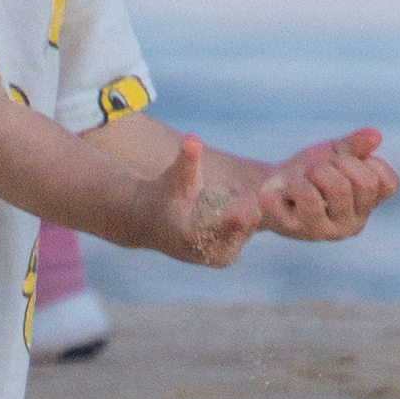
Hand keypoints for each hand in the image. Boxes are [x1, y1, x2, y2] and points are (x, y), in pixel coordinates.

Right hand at [144, 132, 262, 267]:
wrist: (150, 222)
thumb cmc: (164, 194)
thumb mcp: (173, 176)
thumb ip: (186, 159)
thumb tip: (193, 138)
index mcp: (193, 235)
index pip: (235, 219)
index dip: (238, 199)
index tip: (229, 188)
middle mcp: (208, 253)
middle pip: (248, 220)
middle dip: (238, 201)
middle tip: (219, 193)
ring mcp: (218, 259)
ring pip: (250, 223)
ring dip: (239, 208)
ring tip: (216, 203)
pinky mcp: (225, 259)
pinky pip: (247, 229)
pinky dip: (240, 216)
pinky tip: (222, 211)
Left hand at [252, 128, 396, 241]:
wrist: (266, 186)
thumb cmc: (308, 171)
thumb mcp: (335, 152)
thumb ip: (356, 145)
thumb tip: (376, 136)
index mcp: (366, 207)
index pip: (387, 183)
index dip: (367, 162)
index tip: (345, 161)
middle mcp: (352, 224)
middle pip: (364, 183)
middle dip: (339, 163)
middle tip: (318, 167)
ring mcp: (325, 229)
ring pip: (339, 187)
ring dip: (317, 169)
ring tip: (303, 175)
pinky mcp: (297, 228)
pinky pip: (305, 193)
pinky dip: (293, 178)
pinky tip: (283, 186)